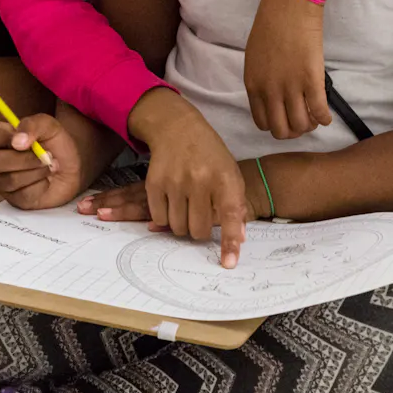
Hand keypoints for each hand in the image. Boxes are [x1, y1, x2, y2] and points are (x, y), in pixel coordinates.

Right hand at [0, 113, 82, 209]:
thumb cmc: (55, 144)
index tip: (24, 141)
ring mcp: (1, 181)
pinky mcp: (14, 199)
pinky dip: (42, 186)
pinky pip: (24, 195)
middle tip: (47, 155)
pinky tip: (46, 180)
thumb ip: (33, 125)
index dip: (3, 137)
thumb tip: (17, 141)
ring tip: (50, 166)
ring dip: (38, 172)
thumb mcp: (49, 126)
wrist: (71, 168)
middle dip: (28, 159)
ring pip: (11, 180)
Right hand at [79, 159, 264, 265]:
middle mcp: (199, 180)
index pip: (229, 216)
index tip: (228, 263)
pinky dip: (162, 218)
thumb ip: (235, 208)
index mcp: (224, 179)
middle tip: (197, 221)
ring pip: (175, 226)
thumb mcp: (230, 175)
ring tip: (183, 211)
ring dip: (179, 226)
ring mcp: (175, 182)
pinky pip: (156, 217)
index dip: (229, 242)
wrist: (178, 129)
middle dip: (198, 231)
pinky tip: (166, 204)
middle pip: (197, 229)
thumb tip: (238, 241)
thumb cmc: (210, 156)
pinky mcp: (154, 183)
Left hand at [245, 0, 333, 140]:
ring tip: (315, 118)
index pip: (262, 123)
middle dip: (293, 132)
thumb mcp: (255, 58)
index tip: (286, 119)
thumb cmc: (271, 26)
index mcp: (253, 85)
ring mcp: (291, 87)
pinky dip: (324, 119)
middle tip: (303, 122)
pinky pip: (319, 111)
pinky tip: (327, 116)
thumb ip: (261, 80)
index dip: (277, 126)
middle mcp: (270, 91)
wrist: (289, 6)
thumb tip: (272, 96)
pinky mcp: (311, 79)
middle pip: (281, 130)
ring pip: (300, 125)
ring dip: (310, 127)